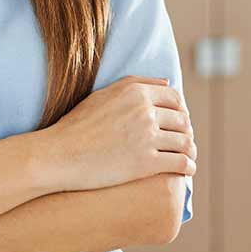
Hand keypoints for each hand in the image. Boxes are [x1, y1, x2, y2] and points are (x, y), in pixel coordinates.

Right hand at [42, 75, 195, 192]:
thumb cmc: (78, 124)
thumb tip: (167, 82)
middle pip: (183, 120)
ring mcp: (147, 137)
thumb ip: (135, 84)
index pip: (174, 97)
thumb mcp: (103, 95)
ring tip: (186, 156)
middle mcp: (144, 111)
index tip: (176, 119)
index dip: (180, 109)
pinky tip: (184, 169)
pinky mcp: (147, 163)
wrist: (61, 154)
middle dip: (185, 130)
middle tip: (181, 140)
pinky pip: (181, 163)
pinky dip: (188, 167)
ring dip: (189, 150)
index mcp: (134, 92)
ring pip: (185, 142)